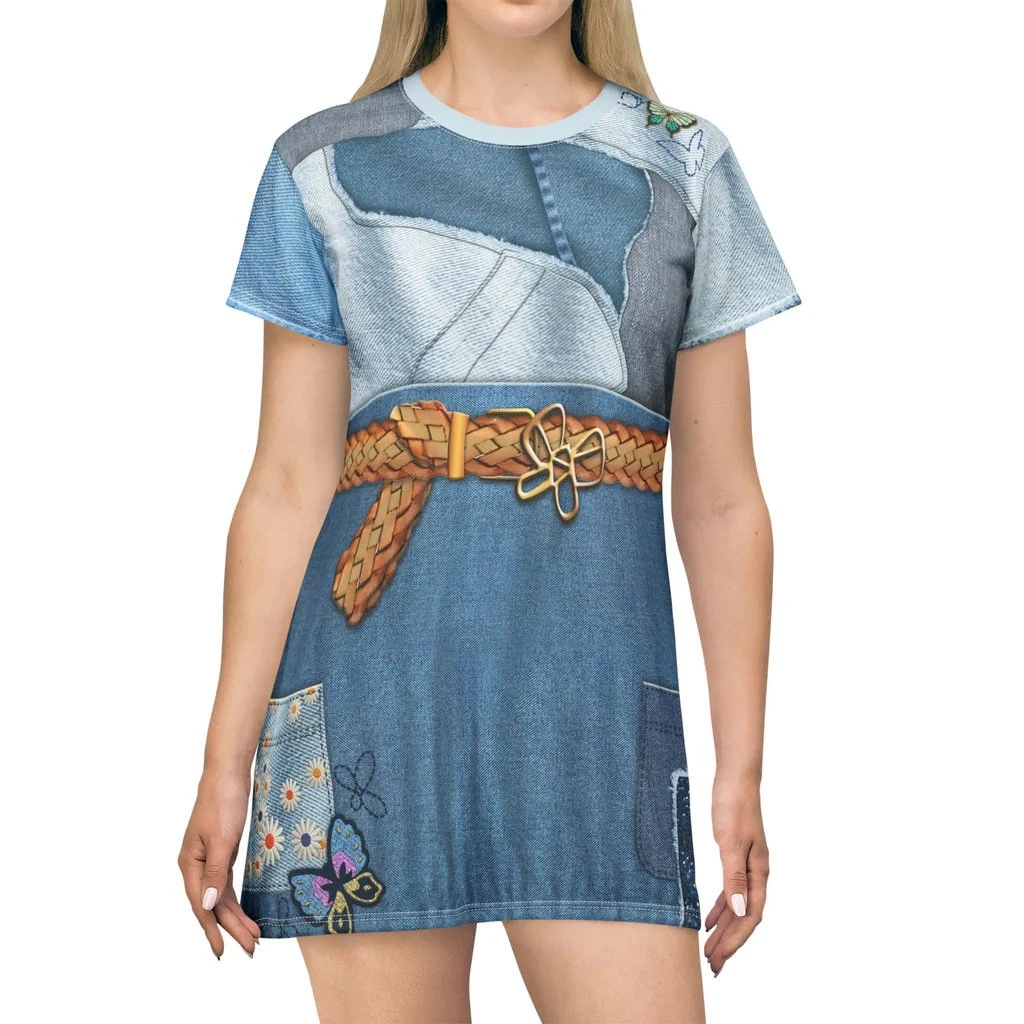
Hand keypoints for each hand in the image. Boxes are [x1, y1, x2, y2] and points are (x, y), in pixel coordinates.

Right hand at [178, 766, 259, 957]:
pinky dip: (235, 900)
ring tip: (253, 938)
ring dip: (235, 917)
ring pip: (221, 897)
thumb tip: (209, 907)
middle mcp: (195, 866)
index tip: (223, 951)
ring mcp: (207, 860)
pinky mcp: (220, 853)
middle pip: (213, 905)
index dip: (212, 930)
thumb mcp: (222, 839)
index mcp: (190, 864)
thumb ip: (216, 873)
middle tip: (250, 950)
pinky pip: (225, 885)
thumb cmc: (223, 802)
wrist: (228, 774)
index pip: (202, 905)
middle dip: (231, 928)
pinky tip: (243, 913)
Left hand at [704, 777, 768, 975]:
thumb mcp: (730, 841)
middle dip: (729, 943)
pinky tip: (709, 920)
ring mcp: (746, 866)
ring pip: (736, 907)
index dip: (736, 940)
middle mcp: (755, 873)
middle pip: (743, 917)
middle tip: (713, 967)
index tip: (720, 960)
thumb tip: (739, 910)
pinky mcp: (734, 857)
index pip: (749, 916)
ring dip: (724, 929)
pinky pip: (729, 892)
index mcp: (758, 872)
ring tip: (710, 951)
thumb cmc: (733, 806)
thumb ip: (733, 876)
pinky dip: (720, 908)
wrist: (735, 779)